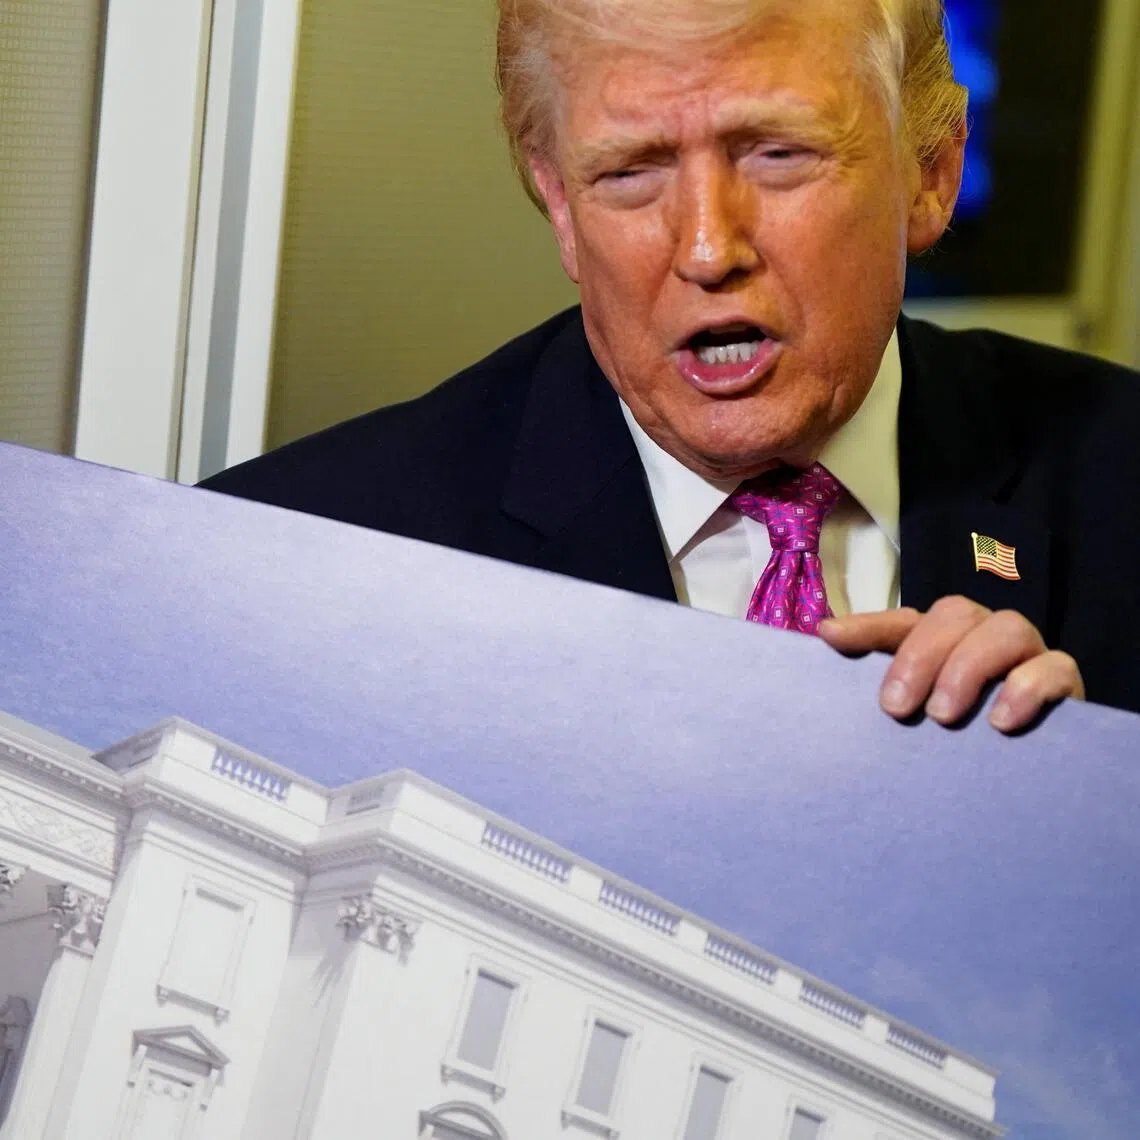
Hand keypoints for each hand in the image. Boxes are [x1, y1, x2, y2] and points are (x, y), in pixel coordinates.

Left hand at [817, 597, 1084, 732]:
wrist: (1024, 785)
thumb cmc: (955, 745)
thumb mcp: (913, 718)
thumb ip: (882, 690)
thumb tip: (826, 642)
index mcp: (942, 641)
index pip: (902, 620)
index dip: (867, 626)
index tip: (830, 639)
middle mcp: (982, 636)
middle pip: (954, 614)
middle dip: (920, 656)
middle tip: (896, 708)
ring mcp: (1027, 654)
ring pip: (1007, 628)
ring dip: (969, 668)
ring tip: (943, 717)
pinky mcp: (1065, 682)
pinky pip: (1055, 667)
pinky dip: (1026, 689)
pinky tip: (1001, 722)